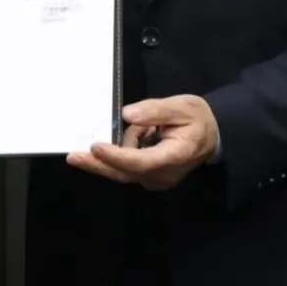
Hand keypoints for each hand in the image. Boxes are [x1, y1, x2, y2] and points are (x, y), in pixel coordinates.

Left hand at [66, 95, 218, 190]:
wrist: (212, 135)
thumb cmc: (197, 118)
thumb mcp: (181, 106)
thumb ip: (154, 110)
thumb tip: (127, 115)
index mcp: (176, 155)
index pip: (142, 161)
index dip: (118, 156)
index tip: (96, 146)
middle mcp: (164, 174)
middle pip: (126, 174)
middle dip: (99, 165)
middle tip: (74, 157)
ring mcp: (157, 179)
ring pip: (124, 171)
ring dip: (115, 151)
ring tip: (136, 128)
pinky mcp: (151, 177)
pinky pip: (128, 168)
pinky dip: (119, 153)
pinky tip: (129, 138)